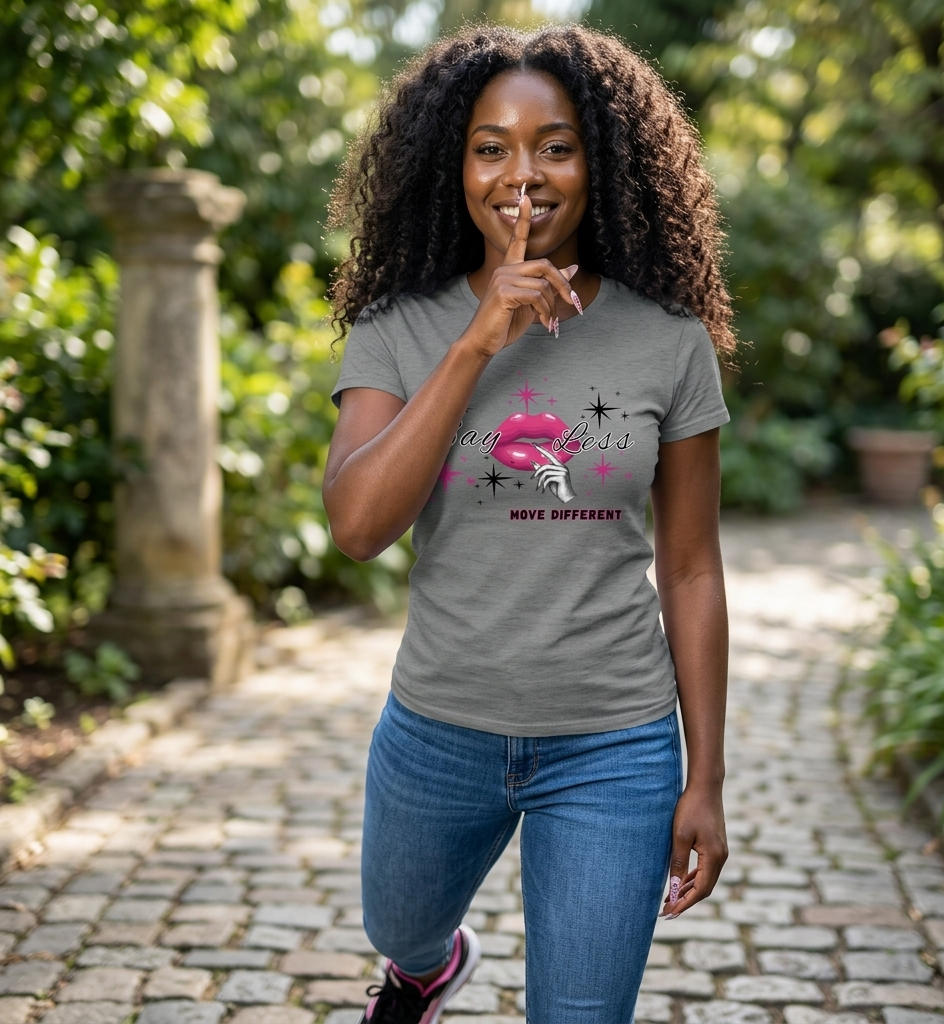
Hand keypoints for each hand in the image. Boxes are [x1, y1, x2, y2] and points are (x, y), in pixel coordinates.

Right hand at [463, 192, 578, 356]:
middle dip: (563, 285)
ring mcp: (502, 278)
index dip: (523, 219)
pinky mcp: (504, 291)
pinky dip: (545, 311)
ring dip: (553, 306)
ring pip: (543, 284)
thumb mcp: (532, 304)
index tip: (525, 197)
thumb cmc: (505, 323)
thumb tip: (571, 268)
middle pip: (545, 265)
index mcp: (509, 269)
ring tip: (550, 321)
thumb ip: (549, 285)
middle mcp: (505, 269)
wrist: (484, 341)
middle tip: (572, 302)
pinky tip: (543, 323)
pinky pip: (537, 296)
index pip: (518, 239)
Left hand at [530, 444, 575, 502]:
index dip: (541, 450)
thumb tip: (532, 462)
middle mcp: (562, 467)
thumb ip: (542, 471)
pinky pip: (548, 478)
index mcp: (560, 466)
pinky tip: (543, 490)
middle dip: (537, 472)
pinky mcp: (562, 477)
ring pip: (546, 473)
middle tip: (532, 478)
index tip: (534, 444)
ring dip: (540, 480)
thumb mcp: (548, 478)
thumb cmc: (557, 488)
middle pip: (545, 466)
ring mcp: (563, 472)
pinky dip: (543, 484)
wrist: (566, 498)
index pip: (549, 455)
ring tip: (538, 487)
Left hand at [660, 785, 726, 917]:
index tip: (669, 913)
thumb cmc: (691, 808)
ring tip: (671, 900)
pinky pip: (705, 869)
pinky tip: (681, 882)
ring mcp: (720, 852)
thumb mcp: (680, 836)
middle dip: (686, 901)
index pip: (700, 891)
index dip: (684, 904)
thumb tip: (673, 888)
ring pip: (705, 880)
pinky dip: (693, 879)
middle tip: (667, 912)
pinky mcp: (716, 846)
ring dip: (689, 891)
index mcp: (714, 858)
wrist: (705, 786)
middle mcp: (721, 858)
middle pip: (704, 889)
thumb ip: (678, 863)